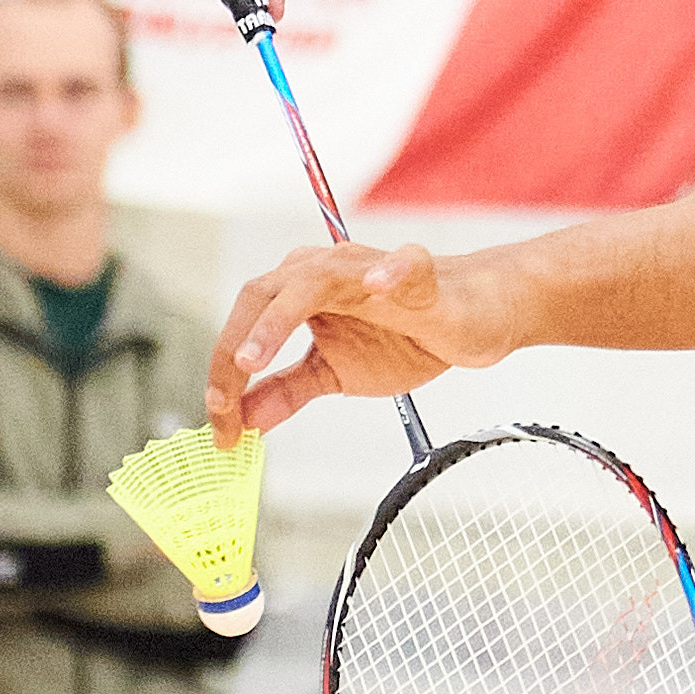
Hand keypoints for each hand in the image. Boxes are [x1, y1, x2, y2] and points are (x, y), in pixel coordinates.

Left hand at [205, 243, 519, 442]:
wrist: (473, 319)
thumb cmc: (406, 335)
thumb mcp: (335, 374)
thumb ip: (288, 391)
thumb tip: (243, 421)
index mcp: (299, 293)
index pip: (244, 327)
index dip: (223, 378)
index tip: (221, 428)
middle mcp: (324, 272)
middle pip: (261, 296)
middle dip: (233, 350)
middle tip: (224, 403)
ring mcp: (369, 268)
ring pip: (311, 279)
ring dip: (276, 318)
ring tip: (253, 359)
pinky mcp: (420, 273)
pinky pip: (403, 265)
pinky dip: (388, 272)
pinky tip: (377, 284)